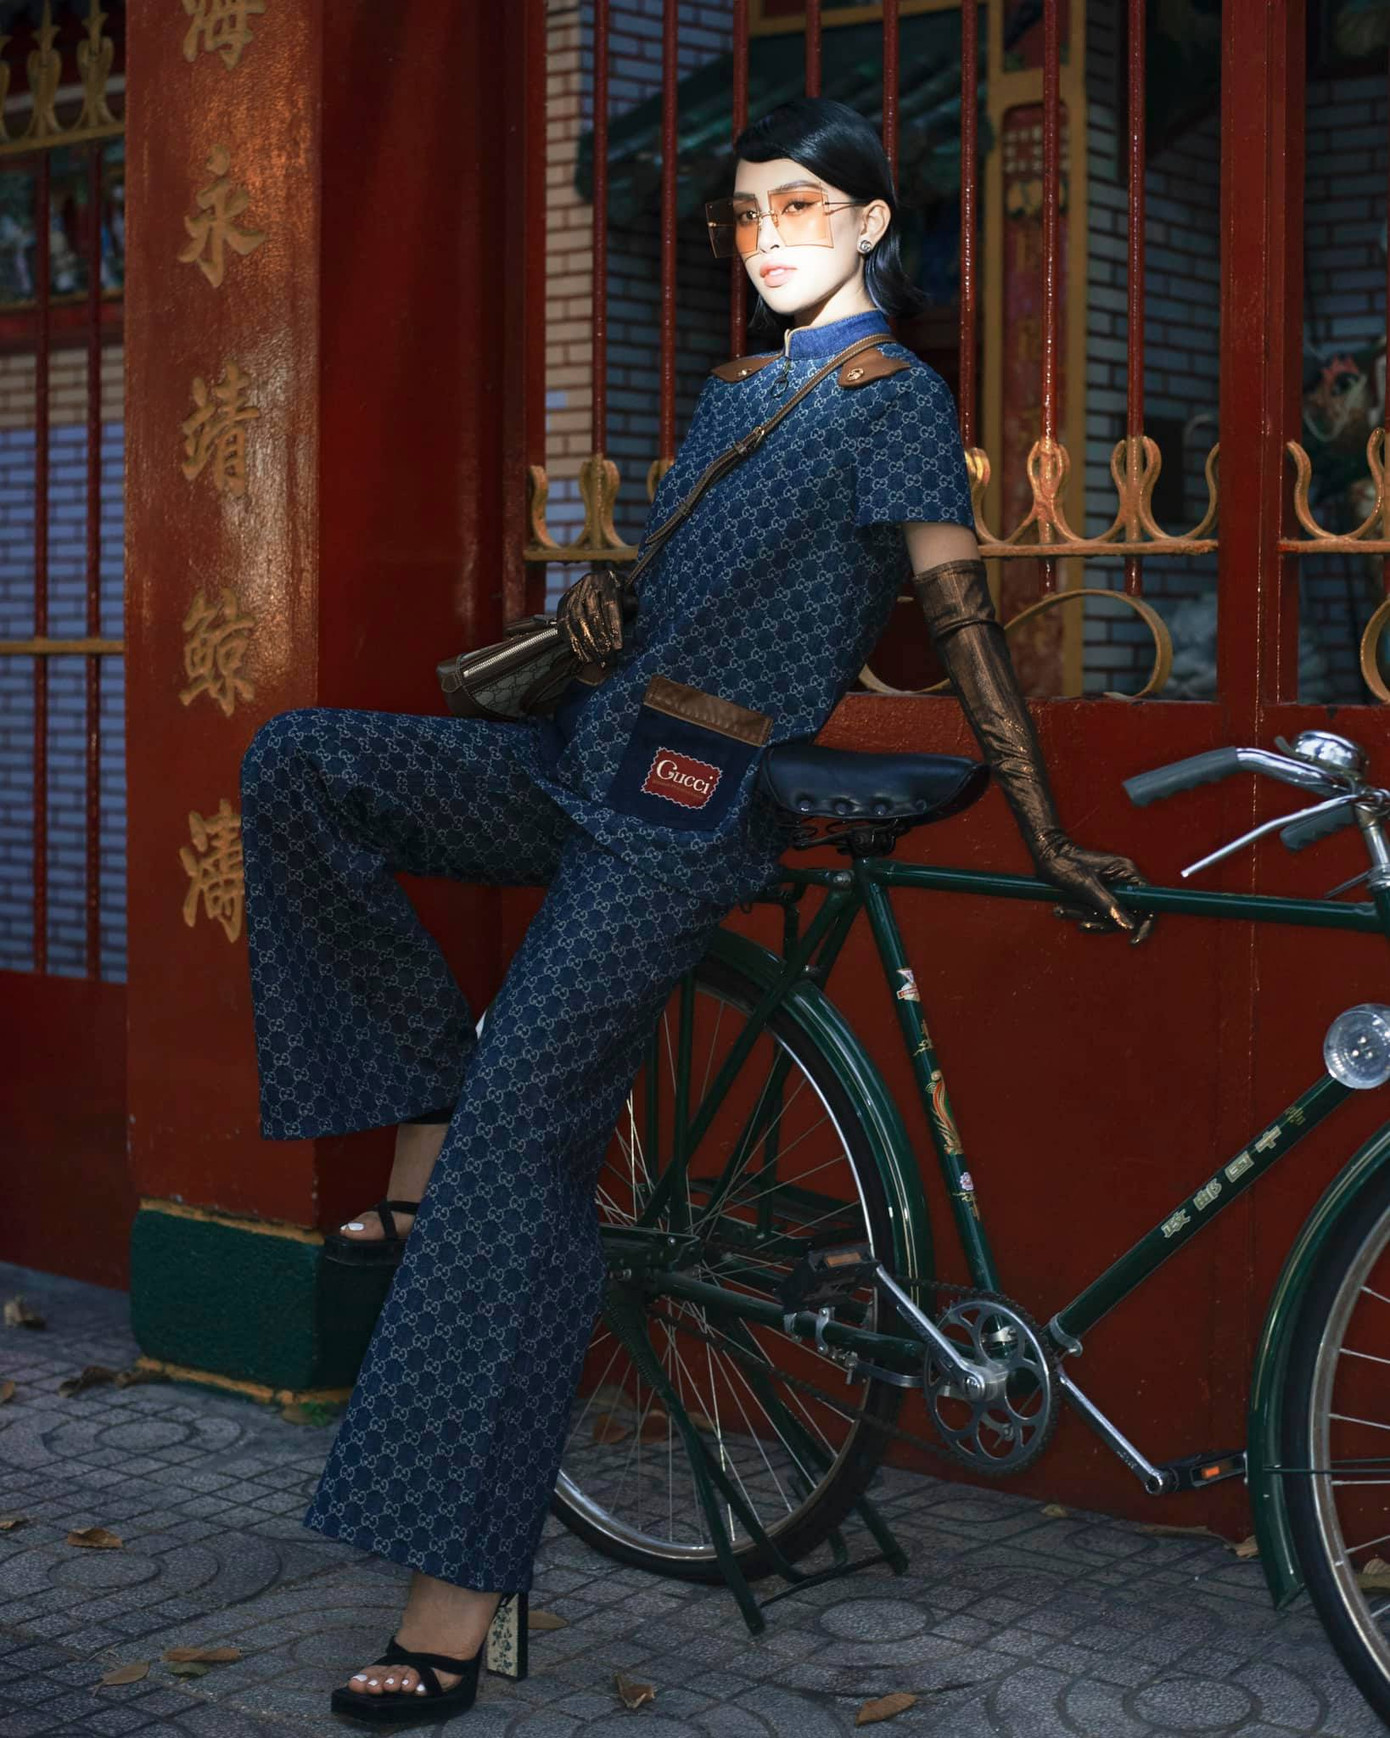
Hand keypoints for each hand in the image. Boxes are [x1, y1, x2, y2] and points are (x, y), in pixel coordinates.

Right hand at [555, 564, 632, 661]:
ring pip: (578, 622)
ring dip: (588, 644)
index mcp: (608, 579)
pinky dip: (575, 644)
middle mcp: (588, 583)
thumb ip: (631, 603)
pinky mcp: (563, 606)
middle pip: (593, 614)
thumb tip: (631, 607)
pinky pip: (565, 627)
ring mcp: (573, 594)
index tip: (619, 647)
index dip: (614, 627)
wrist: (603, 588)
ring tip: (599, 659)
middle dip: (602, 639)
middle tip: (609, 657)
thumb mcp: (631, 596)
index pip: (610, 604)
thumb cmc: (622, 597)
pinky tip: (585, 657)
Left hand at [1033, 833, 1153, 943]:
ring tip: (1060, 910)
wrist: (1045, 854)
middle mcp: (1122, 880)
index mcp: (1125, 872)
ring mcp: (1110, 887)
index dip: (1146, 922)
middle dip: (1102, 921)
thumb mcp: (1086, 886)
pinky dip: (1080, 913)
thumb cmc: (1065, 864)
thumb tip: (1130, 926)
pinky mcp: (1097, 892)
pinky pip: (1095, 910)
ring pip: (1107, 914)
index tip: (1134, 939)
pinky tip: (1061, 910)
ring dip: (1085, 917)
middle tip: (1081, 924)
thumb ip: (1108, 905)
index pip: (1147, 900)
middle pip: (1127, 912)